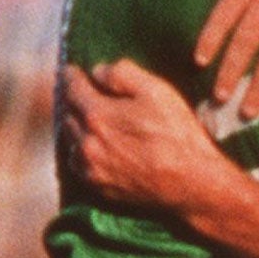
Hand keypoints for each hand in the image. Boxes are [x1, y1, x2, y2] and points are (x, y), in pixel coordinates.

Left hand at [62, 60, 219, 213]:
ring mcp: (91, 167)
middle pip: (67, 113)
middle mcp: (87, 142)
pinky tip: (93, 147)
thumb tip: (97, 72)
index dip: (71, 76)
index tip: (72, 71)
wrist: (191, 182)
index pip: (72, 88)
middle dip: (73, 101)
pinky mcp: (99, 186)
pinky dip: (81, 152)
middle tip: (81, 94)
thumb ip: (121, 74)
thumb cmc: (177, 133)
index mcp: (97, 114)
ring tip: (87, 121)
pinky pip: (78, 164)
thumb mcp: (155, 90)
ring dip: (75, 127)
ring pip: (70, 140)